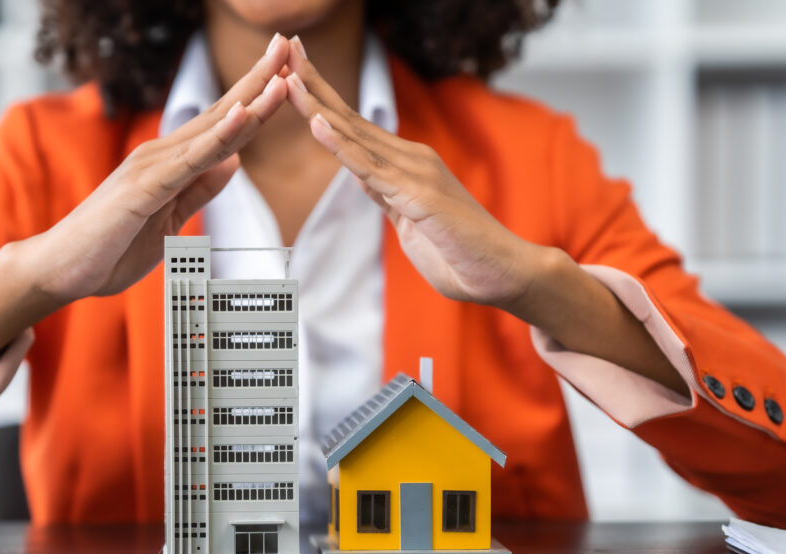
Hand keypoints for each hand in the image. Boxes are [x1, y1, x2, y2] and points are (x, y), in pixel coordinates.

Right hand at [30, 34, 291, 303]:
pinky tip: (242, 115)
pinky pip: (189, 161)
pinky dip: (218, 137)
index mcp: (170, 163)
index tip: (286, 71)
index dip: (256, 97)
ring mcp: (151, 167)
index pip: (222, 125)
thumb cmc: (111, 247)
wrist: (62, 270)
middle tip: (288, 43)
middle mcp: (161, 155)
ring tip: (280, 69)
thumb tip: (234, 162)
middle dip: (257, 79)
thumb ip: (200, 189)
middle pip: (221, 113)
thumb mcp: (170, 220)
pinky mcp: (143, 188)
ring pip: (211, 131)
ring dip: (249, 100)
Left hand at [283, 36, 544, 308]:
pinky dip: (341, 145)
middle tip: (283, 49)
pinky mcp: (418, 195)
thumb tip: (365, 180)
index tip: (294, 72)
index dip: (322, 98)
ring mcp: (416, 174)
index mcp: (407, 166)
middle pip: (351, 119)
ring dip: (318, 105)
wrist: (502, 272)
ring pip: (356, 136)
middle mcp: (411, 160)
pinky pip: (371, 168)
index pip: (355, 127)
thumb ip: (387, 195)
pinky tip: (316, 124)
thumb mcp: (409, 219)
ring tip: (288, 77)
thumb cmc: (460, 253)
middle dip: (315, 84)